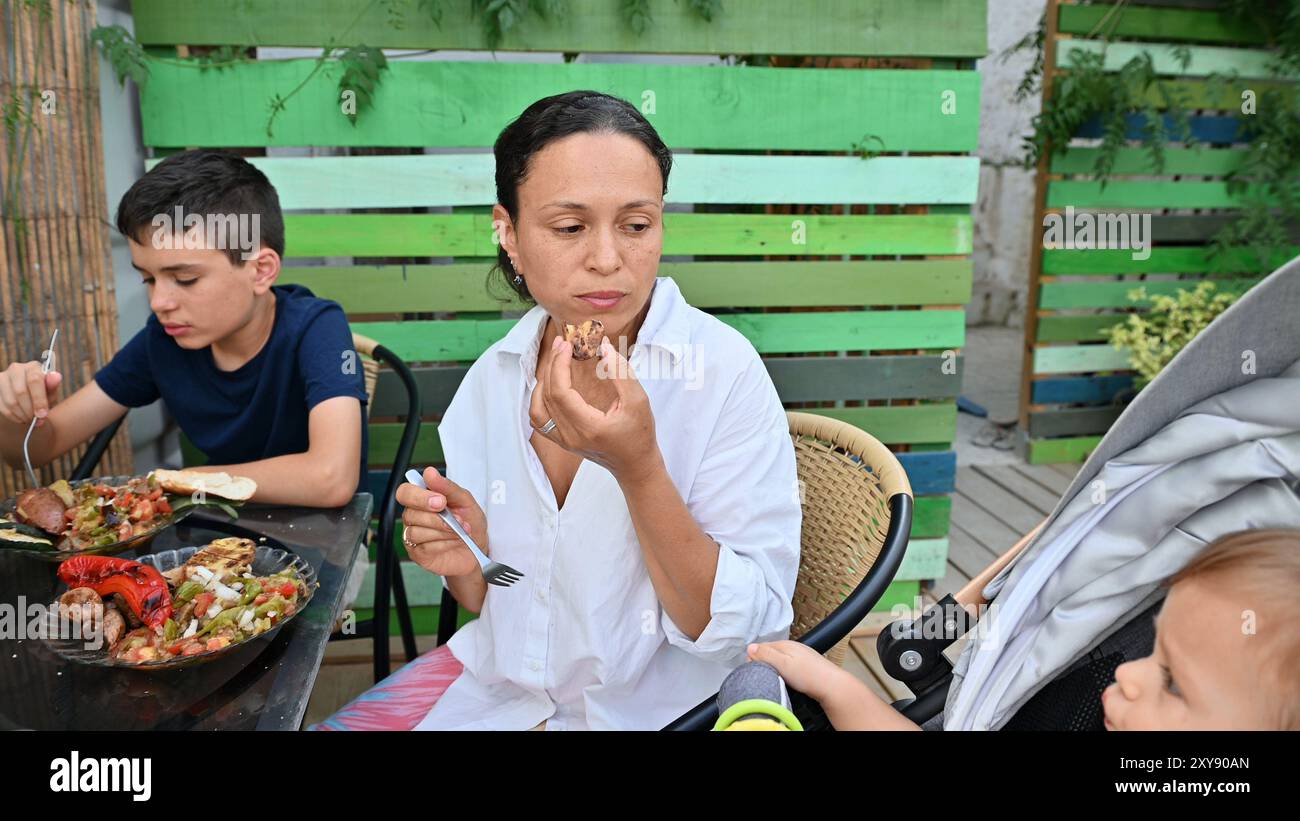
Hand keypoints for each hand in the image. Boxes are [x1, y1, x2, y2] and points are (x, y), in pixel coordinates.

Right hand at [0, 361, 61, 426]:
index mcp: (33, 367)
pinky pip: (2, 407)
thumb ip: (52, 386)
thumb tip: (56, 376)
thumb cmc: (42, 393)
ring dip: (22, 414)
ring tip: (30, 419)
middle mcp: (16, 369)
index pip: (34, 380)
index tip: (42, 414)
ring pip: (10, 401)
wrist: (28, 397)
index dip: (39, 400)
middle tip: (36, 419)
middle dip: (30, 409)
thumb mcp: (51, 391)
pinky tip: (21, 417)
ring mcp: (2, 378)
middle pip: (20, 392)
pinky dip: (13, 416)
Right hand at [396, 466, 487, 578]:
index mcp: (422, 499)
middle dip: (436, 518)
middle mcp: (414, 516)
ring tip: (460, 531)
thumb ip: (447, 487)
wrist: (478, 547)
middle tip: (455, 520)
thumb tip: (430, 472)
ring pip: (417, 531)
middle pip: (409, 513)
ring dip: (443, 531)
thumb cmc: (469, 522)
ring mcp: (413, 535)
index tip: (440, 501)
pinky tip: (455, 541)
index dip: (419, 496)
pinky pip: (425, 546)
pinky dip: (444, 543)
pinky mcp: (418, 553)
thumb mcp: (465, 501)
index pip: (405, 492)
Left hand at [529, 336, 659, 481]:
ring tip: (554, 362)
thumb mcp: (638, 400)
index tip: (566, 345)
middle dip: (552, 365)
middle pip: (548, 396)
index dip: (559, 365)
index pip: (561, 392)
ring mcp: (563, 441)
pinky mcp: (562, 442)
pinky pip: (539, 420)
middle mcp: (571, 437)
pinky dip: (539, 400)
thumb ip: (620, 372)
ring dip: (542, 382)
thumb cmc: (640, 434)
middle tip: (561, 344)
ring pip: (538, 408)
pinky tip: (549, 385)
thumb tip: (602, 347)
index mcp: (589, 428)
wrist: (635, 465)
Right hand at [747, 640, 855, 704]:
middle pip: (770, 653)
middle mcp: (793, 647)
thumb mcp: (782, 664)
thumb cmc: (809, 675)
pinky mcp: (806, 665)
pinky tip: (788, 680)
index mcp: (785, 644)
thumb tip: (750, 647)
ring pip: (780, 660)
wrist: (831, 685)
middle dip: (764, 663)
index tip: (753, 670)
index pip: (761, 647)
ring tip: (777, 679)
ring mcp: (800, 655)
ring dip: (775, 668)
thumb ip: (765, 655)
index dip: (754, 658)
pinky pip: (789, 666)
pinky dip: (785, 672)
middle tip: (765, 676)